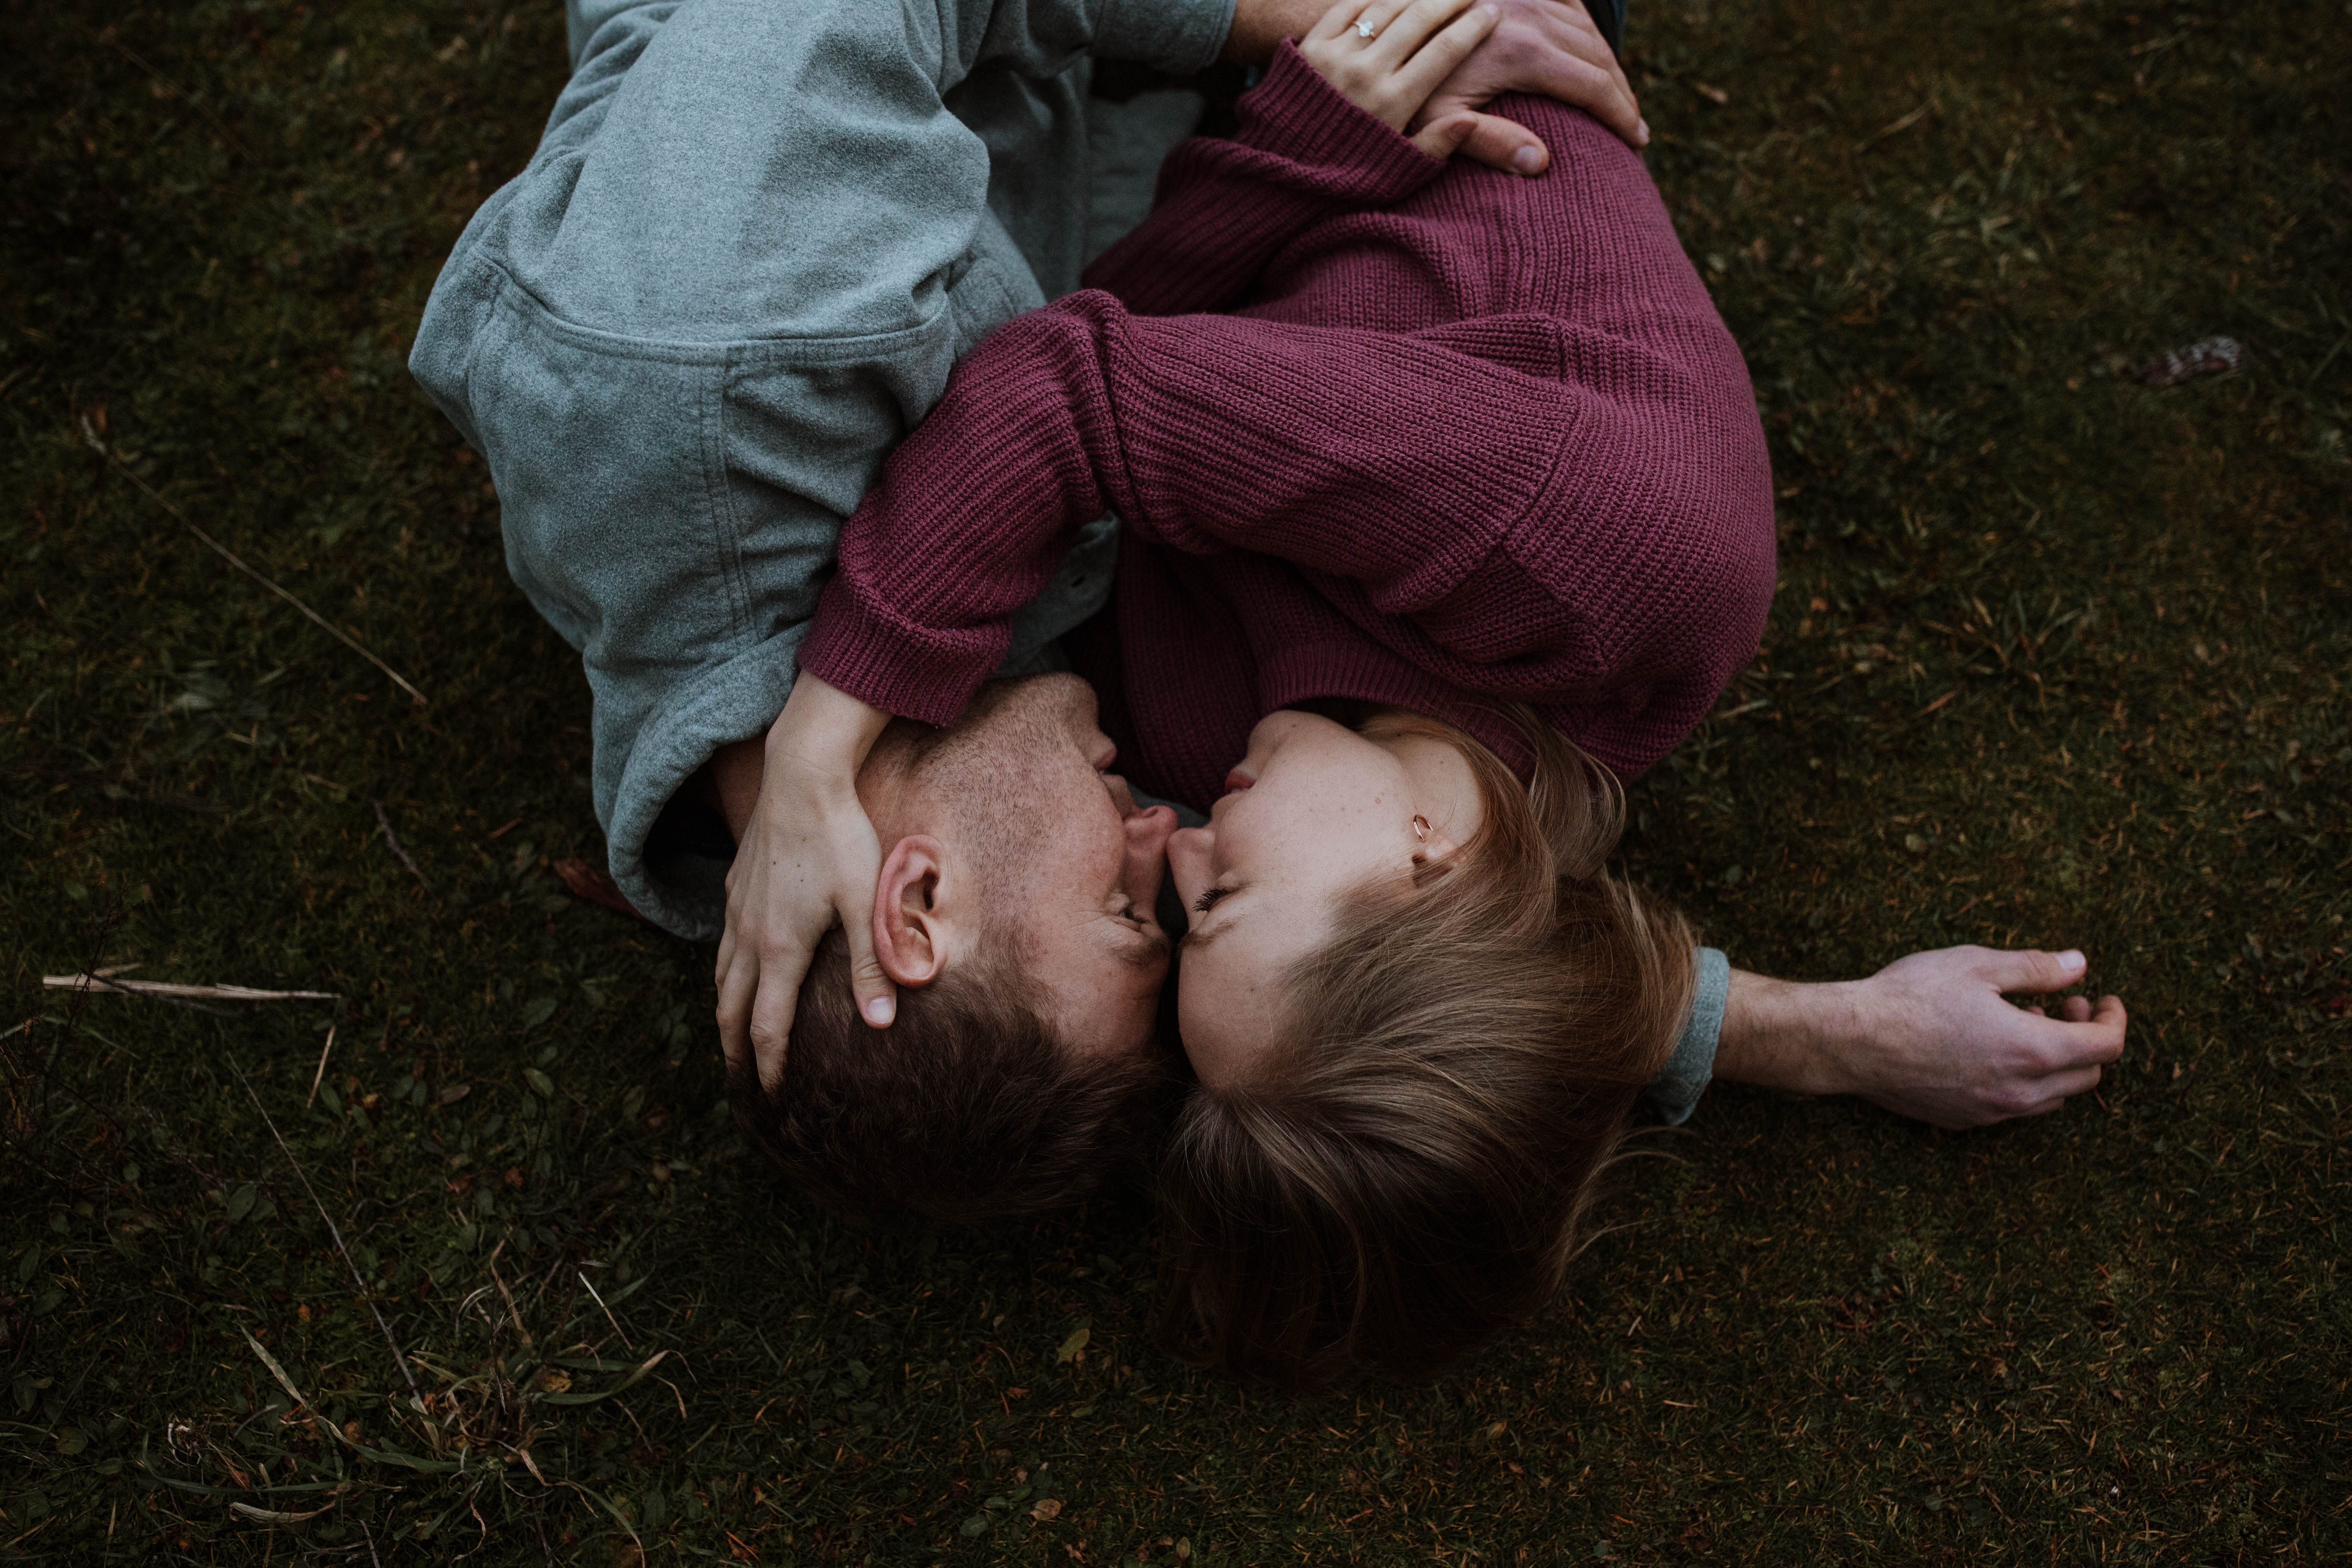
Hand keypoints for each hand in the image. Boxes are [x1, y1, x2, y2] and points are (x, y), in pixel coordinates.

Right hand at [713, 673, 895, 1092]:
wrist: (802, 775)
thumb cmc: (841, 838)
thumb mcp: (866, 905)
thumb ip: (872, 966)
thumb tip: (879, 1025)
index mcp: (780, 948)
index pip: (767, 1024)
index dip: (769, 1066)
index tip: (774, 1098)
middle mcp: (749, 934)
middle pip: (730, 1008)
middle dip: (734, 1051)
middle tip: (741, 1084)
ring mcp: (738, 908)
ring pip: (721, 975)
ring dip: (725, 1013)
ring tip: (732, 1038)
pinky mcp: (737, 883)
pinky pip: (724, 942)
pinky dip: (725, 971)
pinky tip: (738, 969)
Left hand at [1299, 0, 1503, 158]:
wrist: (1281, 172)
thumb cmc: (1345, 174)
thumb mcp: (1395, 169)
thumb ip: (1435, 145)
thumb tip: (1469, 119)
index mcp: (1394, 102)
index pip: (1444, 51)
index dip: (1472, 27)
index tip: (1490, 13)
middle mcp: (1366, 72)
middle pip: (1419, 19)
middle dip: (1449, 0)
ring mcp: (1336, 55)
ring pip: (1385, 8)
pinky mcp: (1309, 46)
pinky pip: (1347, 8)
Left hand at [1411, 0, 1646, 170]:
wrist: (1384, 21)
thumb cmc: (1403, 81)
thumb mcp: (1436, 119)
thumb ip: (1487, 141)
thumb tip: (1541, 164)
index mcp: (1522, 50)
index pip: (1592, 86)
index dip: (1620, 116)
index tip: (1637, 144)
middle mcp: (1531, 12)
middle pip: (1597, 56)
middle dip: (1621, 94)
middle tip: (1635, 128)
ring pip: (1586, 26)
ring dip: (1607, 62)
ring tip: (1618, 97)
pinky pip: (1567, 2)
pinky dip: (1584, 27)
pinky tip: (1591, 50)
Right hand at [1716, 946, 2128, 1129]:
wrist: (1850, 1040)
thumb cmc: (1911, 996)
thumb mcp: (1976, 966)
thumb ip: (2036, 968)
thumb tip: (2079, 965)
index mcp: (2033, 1050)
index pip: (2106, 1046)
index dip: (2113, 1018)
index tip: (2101, 997)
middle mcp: (2021, 1091)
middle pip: (2087, 1075)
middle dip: (2086, 1038)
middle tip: (2062, 1005)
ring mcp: (1992, 1112)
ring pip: (2052, 1097)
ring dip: (2054, 1062)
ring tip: (2022, 1024)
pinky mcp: (1964, 1121)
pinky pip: (2013, 1107)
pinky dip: (2021, 1081)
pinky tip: (1989, 1049)